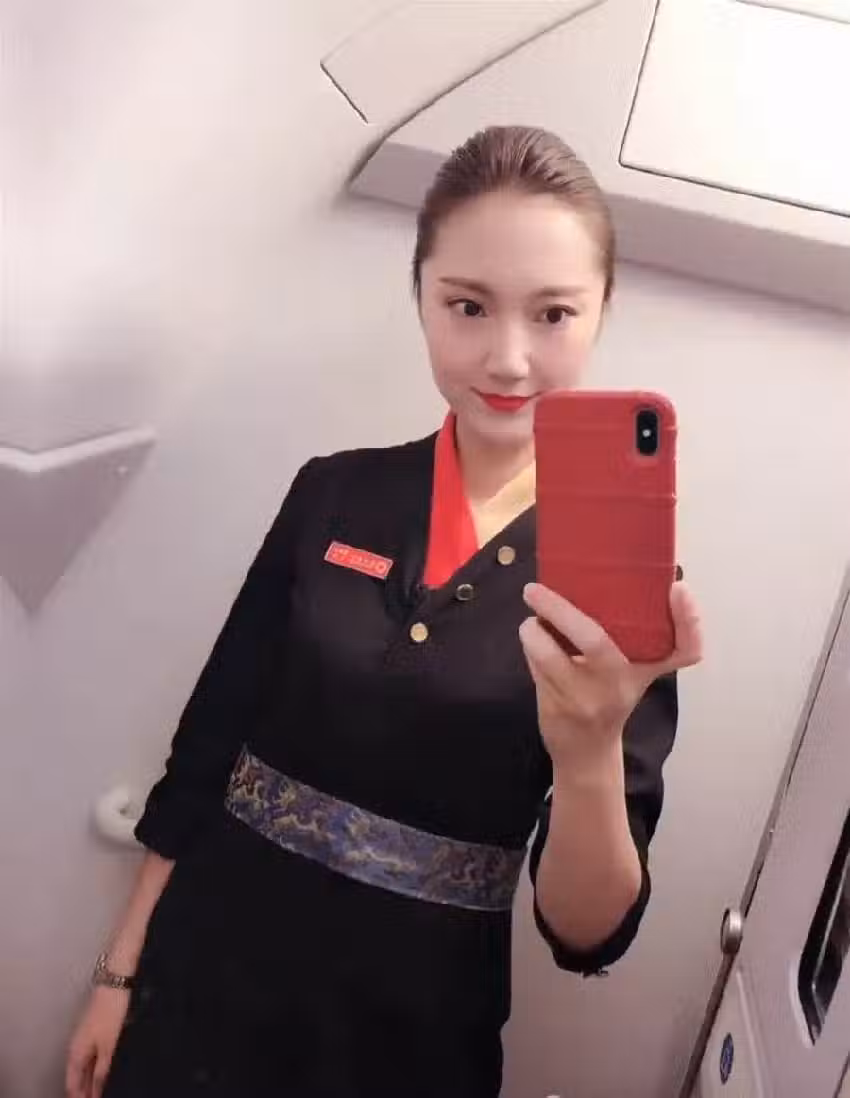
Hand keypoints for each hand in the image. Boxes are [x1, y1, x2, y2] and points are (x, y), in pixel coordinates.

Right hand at [66, 986, 129, 1097]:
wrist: (115, 984)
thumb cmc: (111, 1014)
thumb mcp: (108, 1046)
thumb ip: (102, 1070)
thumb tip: (96, 1092)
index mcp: (75, 1054)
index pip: (72, 1085)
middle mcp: (76, 1048)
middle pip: (77, 1077)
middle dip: (84, 1091)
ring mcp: (84, 1039)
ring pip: (85, 1067)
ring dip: (91, 1081)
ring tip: (101, 1092)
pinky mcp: (94, 1032)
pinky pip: (91, 1057)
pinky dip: (96, 1068)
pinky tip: (105, 1073)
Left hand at [519, 581, 702, 774]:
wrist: (587, 750)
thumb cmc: (610, 696)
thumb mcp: (634, 670)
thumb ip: (632, 634)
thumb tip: (619, 578)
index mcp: (646, 670)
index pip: (685, 650)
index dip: (688, 621)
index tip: (679, 589)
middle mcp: (622, 685)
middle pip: (596, 640)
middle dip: (559, 609)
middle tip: (533, 590)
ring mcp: (588, 699)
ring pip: (550, 655)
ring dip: (533, 631)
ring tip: (531, 619)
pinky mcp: (558, 710)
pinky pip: (537, 668)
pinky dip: (530, 648)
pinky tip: (533, 640)